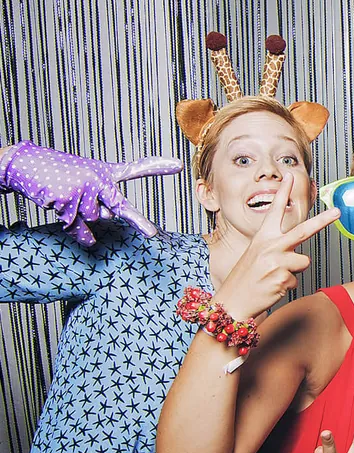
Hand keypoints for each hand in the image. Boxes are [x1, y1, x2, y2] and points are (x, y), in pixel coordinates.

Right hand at [0, 141, 181, 245]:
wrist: (25, 164)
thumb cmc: (59, 175)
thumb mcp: (85, 184)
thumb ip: (99, 207)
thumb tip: (96, 237)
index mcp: (105, 171)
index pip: (135, 169)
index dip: (157, 167)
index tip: (179, 165)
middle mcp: (98, 178)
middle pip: (121, 208)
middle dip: (137, 222)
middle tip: (151, 234)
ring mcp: (84, 189)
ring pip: (94, 220)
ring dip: (81, 218)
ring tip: (67, 200)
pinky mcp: (68, 199)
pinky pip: (77, 227)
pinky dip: (73, 229)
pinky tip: (61, 211)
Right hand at [211, 172, 340, 319]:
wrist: (232, 302)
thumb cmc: (246, 279)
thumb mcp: (256, 256)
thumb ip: (276, 248)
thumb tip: (298, 249)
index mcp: (262, 237)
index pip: (275, 210)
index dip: (283, 192)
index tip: (291, 175)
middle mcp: (270, 246)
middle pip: (303, 230)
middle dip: (323, 220)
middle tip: (338, 211)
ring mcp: (277, 262)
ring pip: (303, 261)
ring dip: (294, 270)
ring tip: (275, 276)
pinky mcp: (283, 278)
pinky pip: (296, 280)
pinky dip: (287, 285)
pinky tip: (272, 288)